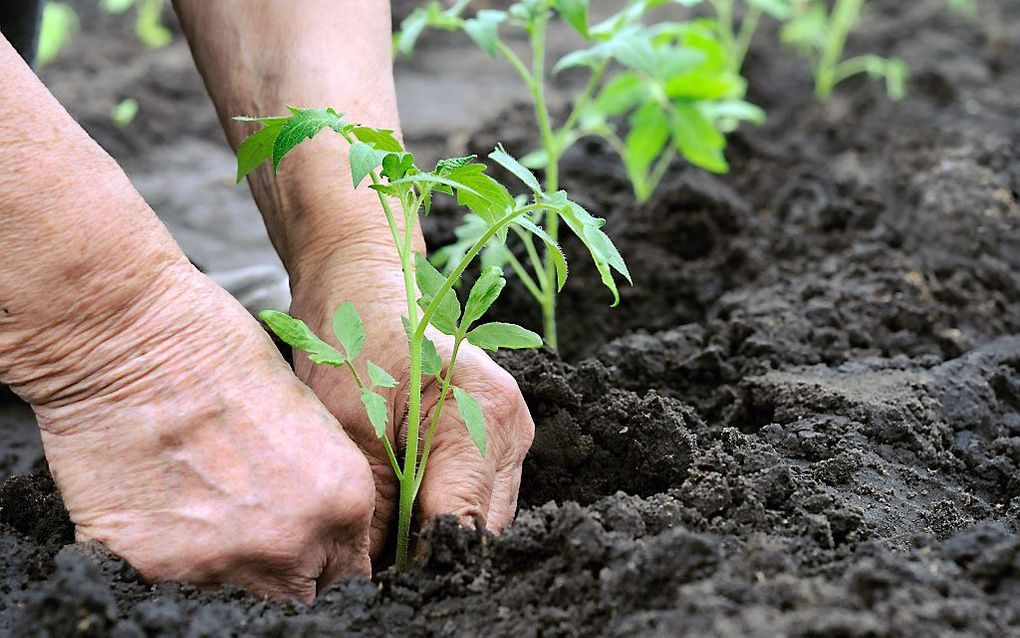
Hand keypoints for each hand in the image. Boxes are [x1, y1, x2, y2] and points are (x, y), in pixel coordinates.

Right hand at [28, 265, 375, 601]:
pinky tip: (158, 505)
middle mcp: (291, 543)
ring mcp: (221, 563)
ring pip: (235, 596)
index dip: (325, 559)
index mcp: (342, 500)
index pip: (349, 573)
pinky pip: (169, 585)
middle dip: (284, 569)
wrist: (130, 340)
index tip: (307, 550)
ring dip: (224, 563)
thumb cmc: (220, 352)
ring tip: (199, 505)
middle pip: (298, 594)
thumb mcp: (308, 416)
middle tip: (252, 528)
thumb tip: (321, 528)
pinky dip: (165, 557)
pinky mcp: (152, 568)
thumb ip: (323, 485)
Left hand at [290, 251, 534, 555]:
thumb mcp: (350, 429)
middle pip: (482, 530)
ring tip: (385, 538)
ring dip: (437, 535)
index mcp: (485, 417)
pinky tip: (403, 510)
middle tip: (374, 565)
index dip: (420, 563)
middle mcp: (512, 428)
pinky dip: (441, 511)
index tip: (377, 578)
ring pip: (483, 519)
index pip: (463, 525)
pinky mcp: (497, 438)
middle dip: (431, 554)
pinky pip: (477, 495)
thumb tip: (372, 577)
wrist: (363, 285)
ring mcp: (511, 434)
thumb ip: (373, 509)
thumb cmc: (353, 340)